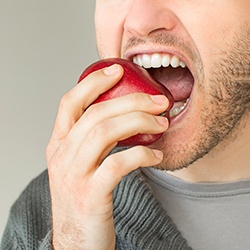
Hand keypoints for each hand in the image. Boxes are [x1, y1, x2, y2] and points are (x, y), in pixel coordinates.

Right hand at [46, 64, 169, 248]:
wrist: (76, 240)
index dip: (92, 82)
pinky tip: (157, 157)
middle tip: (159, 102)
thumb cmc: (83, 195)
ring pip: (105, 132)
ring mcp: (74, 175)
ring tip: (162, 125)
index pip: (69, 102)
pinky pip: (118, 164)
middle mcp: (61, 156)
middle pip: (96, 114)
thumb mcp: (79, 163)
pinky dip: (142, 155)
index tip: (116, 70)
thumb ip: (92, 139)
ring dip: (139, 123)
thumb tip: (123, 115)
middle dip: (131, 101)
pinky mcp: (90, 195)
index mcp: (58, 144)